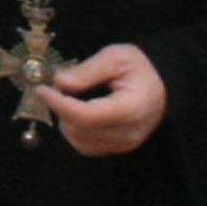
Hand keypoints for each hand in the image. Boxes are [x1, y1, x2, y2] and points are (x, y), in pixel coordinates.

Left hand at [39, 42, 165, 156]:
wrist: (163, 86)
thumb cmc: (140, 68)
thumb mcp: (116, 57)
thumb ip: (87, 70)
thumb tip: (59, 82)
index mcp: (131, 108)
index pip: (87, 115)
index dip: (61, 104)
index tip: (43, 89)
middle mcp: (128, 133)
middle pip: (81, 130)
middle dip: (61, 110)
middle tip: (55, 90)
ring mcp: (125, 144)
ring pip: (81, 142)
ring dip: (67, 122)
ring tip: (68, 100)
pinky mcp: (119, 148)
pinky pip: (88, 147)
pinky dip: (76, 132)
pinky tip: (77, 113)